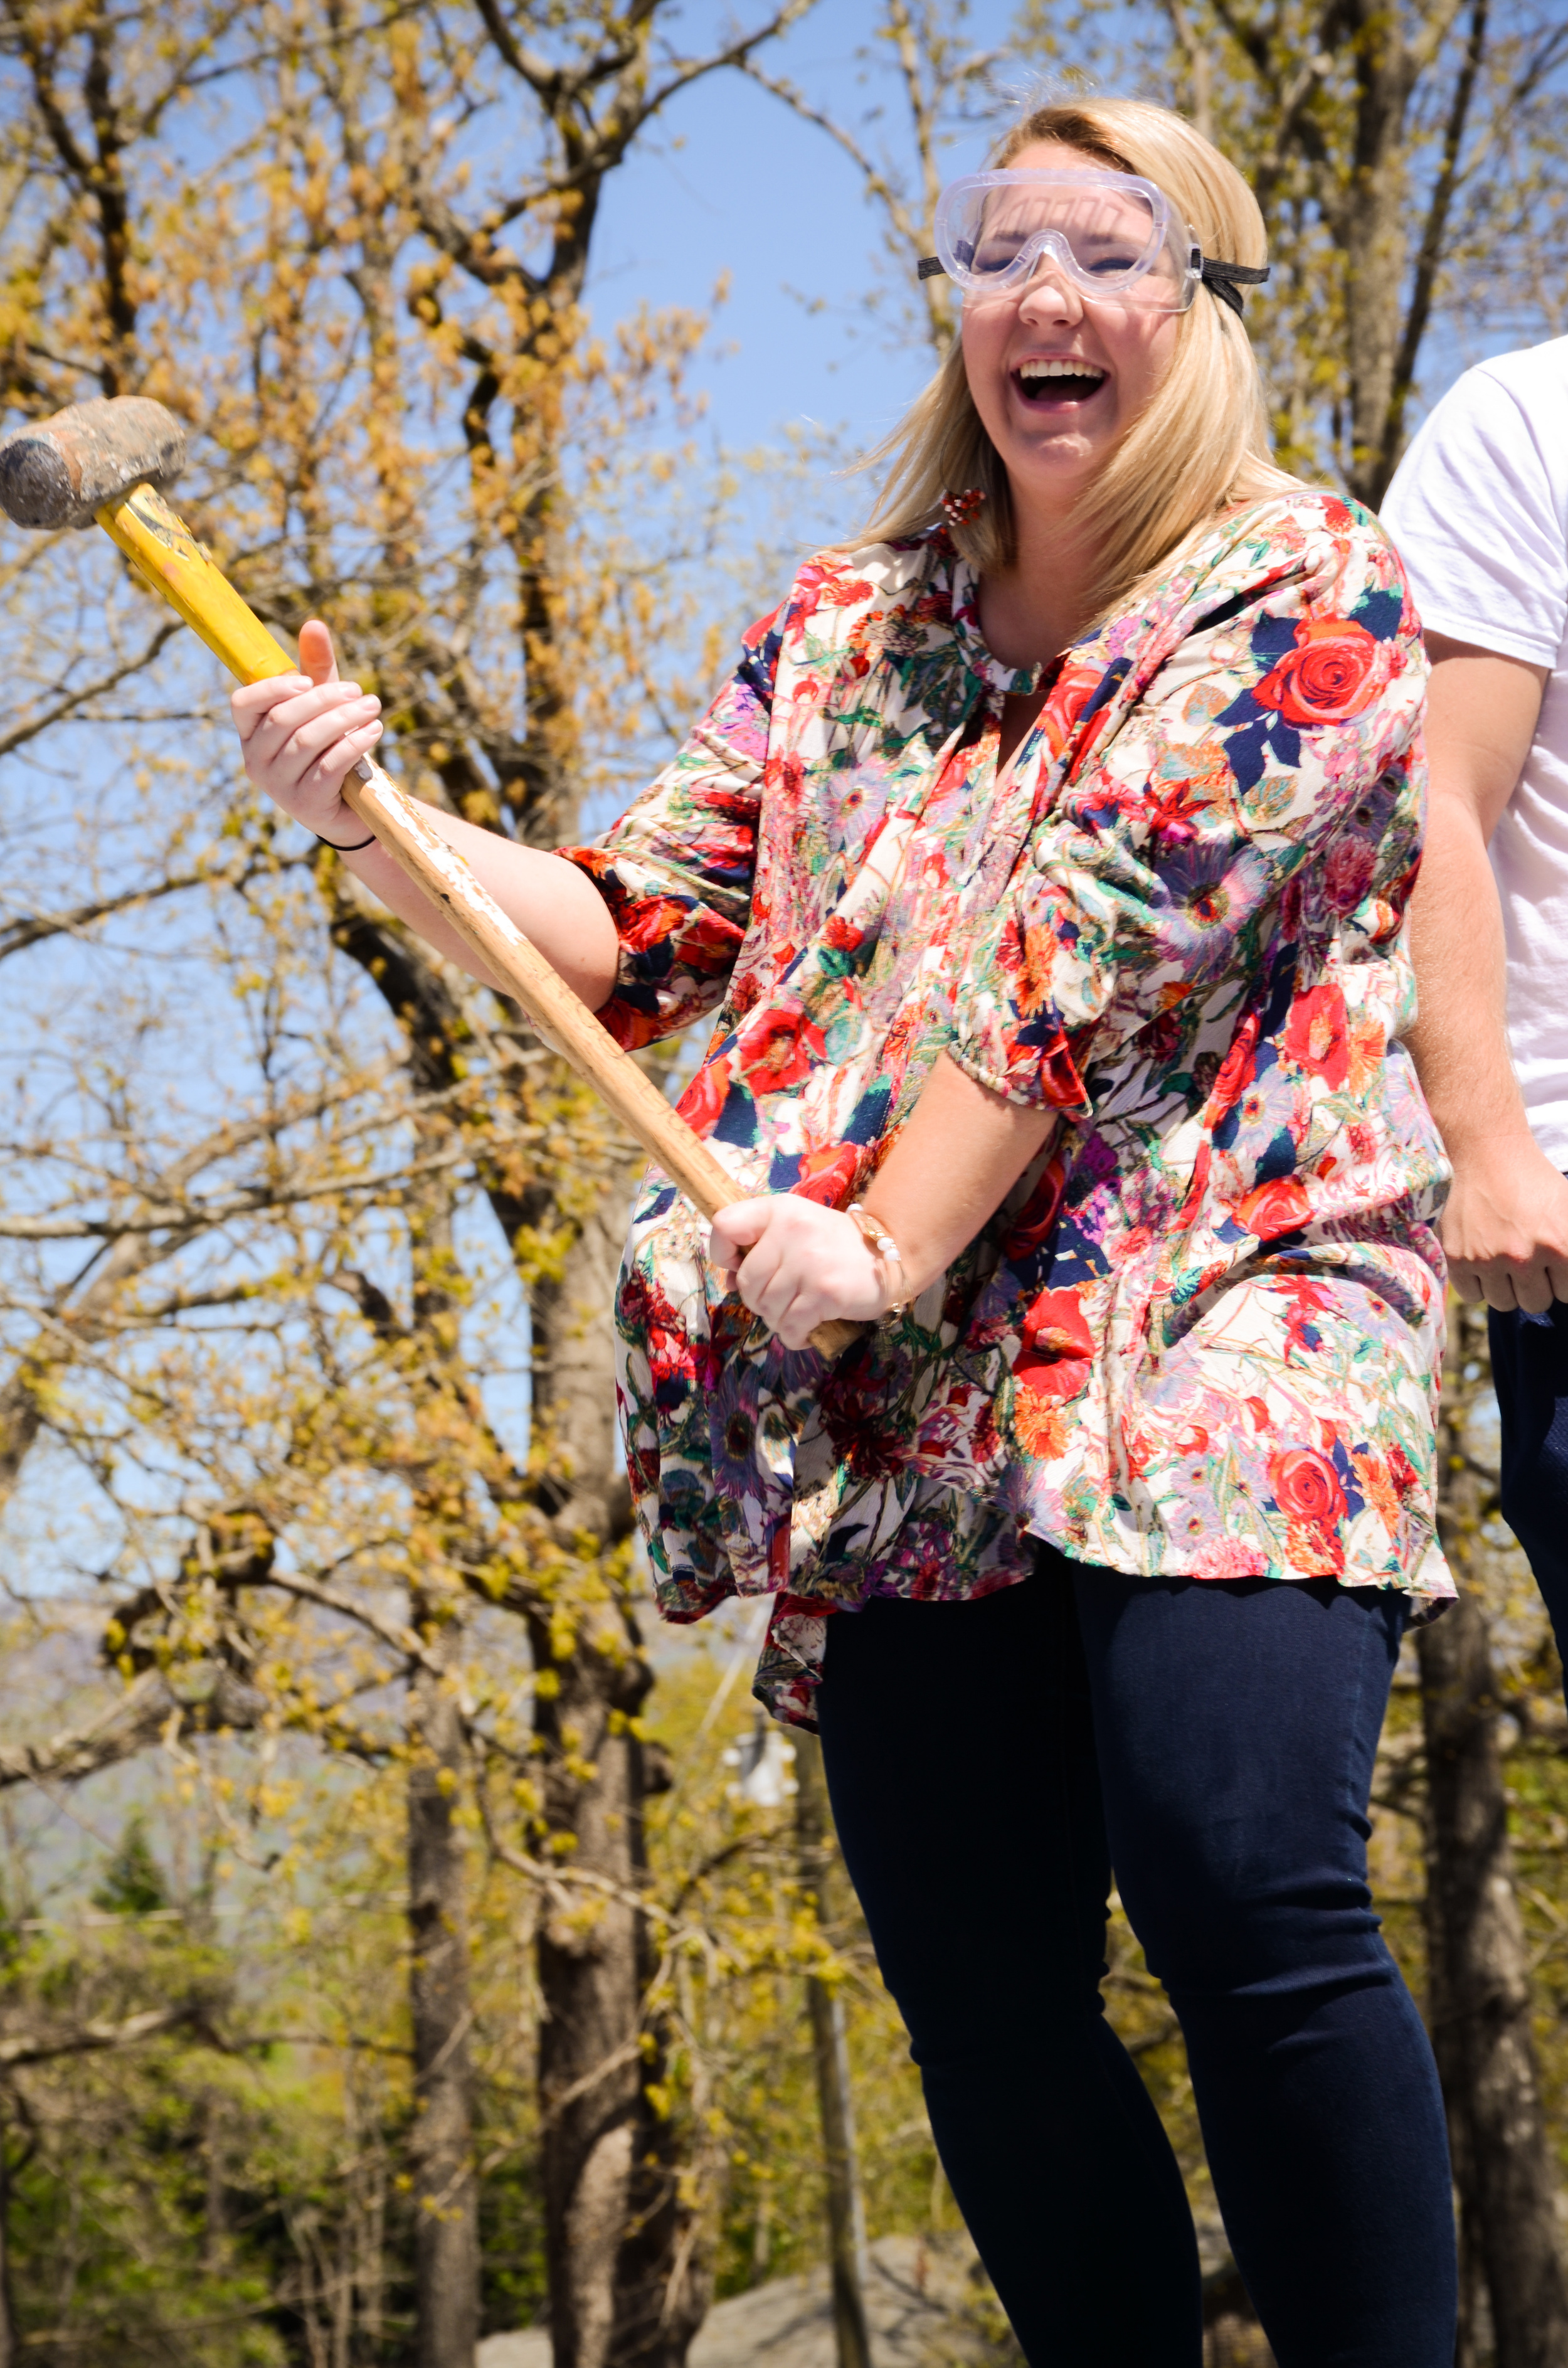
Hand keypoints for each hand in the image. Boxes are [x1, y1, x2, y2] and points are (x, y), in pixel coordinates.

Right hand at [231, 619, 382, 843]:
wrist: (354, 804)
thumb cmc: (332, 746)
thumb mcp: (324, 705)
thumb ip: (316, 667)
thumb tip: (314, 624)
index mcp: (251, 733)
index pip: (243, 703)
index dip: (273, 688)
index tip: (308, 681)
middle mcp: (256, 761)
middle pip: (283, 719)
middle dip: (325, 699)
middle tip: (360, 692)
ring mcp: (278, 787)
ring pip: (307, 741)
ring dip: (345, 719)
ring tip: (373, 706)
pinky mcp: (306, 805)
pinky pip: (328, 766)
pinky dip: (354, 743)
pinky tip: (375, 730)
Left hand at [709, 1197, 890, 1349]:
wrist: (890, 1253)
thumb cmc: (833, 1244)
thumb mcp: (794, 1228)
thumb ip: (760, 1247)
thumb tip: (731, 1282)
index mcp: (778, 1210)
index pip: (725, 1226)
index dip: (723, 1254)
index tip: (739, 1266)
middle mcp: (791, 1231)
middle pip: (747, 1282)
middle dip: (758, 1300)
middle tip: (781, 1299)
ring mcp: (809, 1263)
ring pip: (767, 1309)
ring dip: (778, 1320)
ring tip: (798, 1312)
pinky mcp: (825, 1293)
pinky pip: (790, 1327)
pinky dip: (794, 1336)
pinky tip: (807, 1329)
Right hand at [1441, 1133, 1567, 1310]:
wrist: (1487, 1154)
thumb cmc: (1534, 1181)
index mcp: (1560, 1245)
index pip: (1566, 1294)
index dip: (1559, 1279)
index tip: (1551, 1263)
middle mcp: (1524, 1257)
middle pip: (1535, 1302)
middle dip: (1535, 1285)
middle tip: (1527, 1261)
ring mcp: (1488, 1260)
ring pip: (1503, 1302)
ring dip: (1506, 1286)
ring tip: (1504, 1260)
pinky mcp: (1458, 1258)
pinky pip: (1472, 1295)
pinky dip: (1478, 1284)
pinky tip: (1482, 1261)